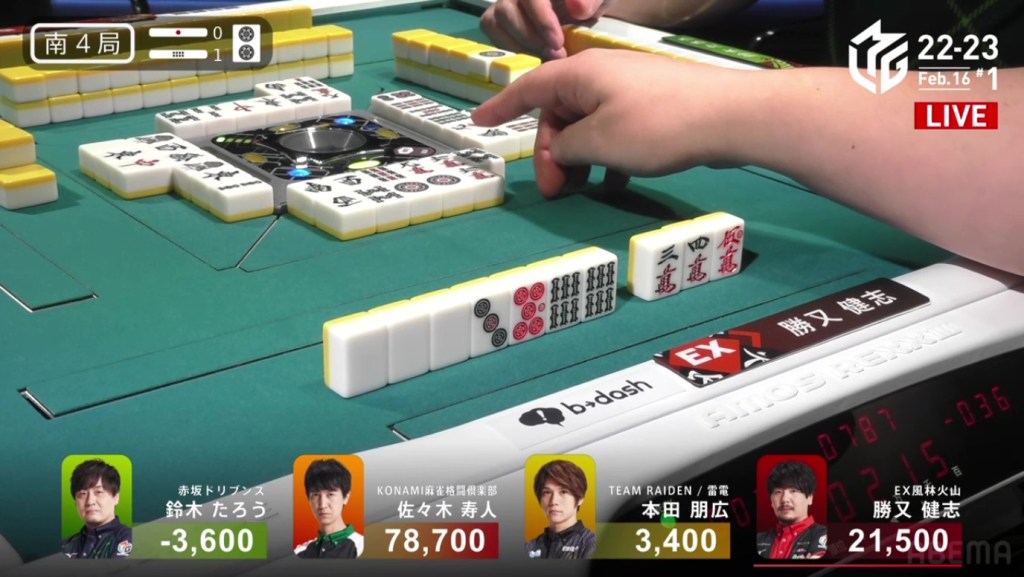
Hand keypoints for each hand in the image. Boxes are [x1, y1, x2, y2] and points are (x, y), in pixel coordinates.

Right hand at [472, 49, 747, 195]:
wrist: (731, 117)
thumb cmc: (658, 126)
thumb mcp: (599, 142)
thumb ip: (567, 147)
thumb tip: (560, 148)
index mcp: (580, 74)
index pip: (528, 88)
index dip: (500, 107)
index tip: (478, 124)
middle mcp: (601, 74)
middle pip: (559, 113)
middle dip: (552, 153)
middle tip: (556, 191)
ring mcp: (629, 89)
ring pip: (587, 125)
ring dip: (579, 159)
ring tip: (583, 191)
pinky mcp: (653, 105)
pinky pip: (614, 129)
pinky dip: (607, 155)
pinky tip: (615, 183)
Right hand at [480, 0, 614, 59]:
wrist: (584, 10)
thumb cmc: (589, 2)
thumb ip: (590, 0)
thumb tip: (578, 8)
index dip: (542, 20)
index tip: (557, 42)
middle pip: (507, 10)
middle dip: (531, 38)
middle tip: (555, 55)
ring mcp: (504, 2)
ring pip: (494, 22)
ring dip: (519, 45)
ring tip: (544, 57)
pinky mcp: (496, 18)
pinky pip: (492, 32)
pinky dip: (510, 47)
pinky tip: (531, 56)